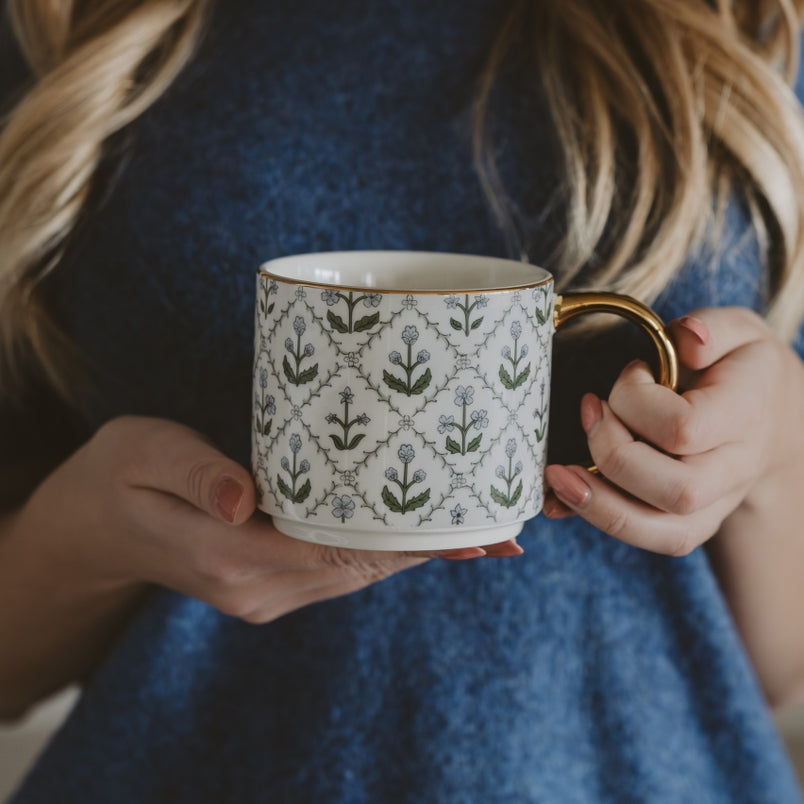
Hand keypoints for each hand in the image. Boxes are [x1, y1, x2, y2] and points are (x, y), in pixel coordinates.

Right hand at [14, 416, 521, 624]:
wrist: (90, 527)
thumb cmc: (114, 480)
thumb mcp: (141, 455)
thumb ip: (197, 473)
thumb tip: (246, 497)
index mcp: (228, 557)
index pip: (338, 554)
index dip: (409, 542)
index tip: (469, 526)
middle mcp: (257, 588)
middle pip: (364, 568)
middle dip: (434, 547)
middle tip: (503, 520)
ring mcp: (267, 592)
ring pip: (360, 573)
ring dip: (420, 551)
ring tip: (484, 525)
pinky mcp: (271, 580)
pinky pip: (343, 568)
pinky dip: (388, 551)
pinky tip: (424, 534)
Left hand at [542, 307, 803, 554]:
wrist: (771, 416)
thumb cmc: (740, 368)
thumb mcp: (737, 331)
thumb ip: (712, 328)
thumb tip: (687, 338)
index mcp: (746, 417)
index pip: (683, 429)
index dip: (637, 401)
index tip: (632, 373)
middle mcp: (735, 470)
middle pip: (676, 490)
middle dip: (613, 454)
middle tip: (591, 412)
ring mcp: (716, 504)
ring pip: (663, 530)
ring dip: (598, 503)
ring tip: (556, 473)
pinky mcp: (691, 523)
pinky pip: (650, 539)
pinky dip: (599, 521)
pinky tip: (560, 498)